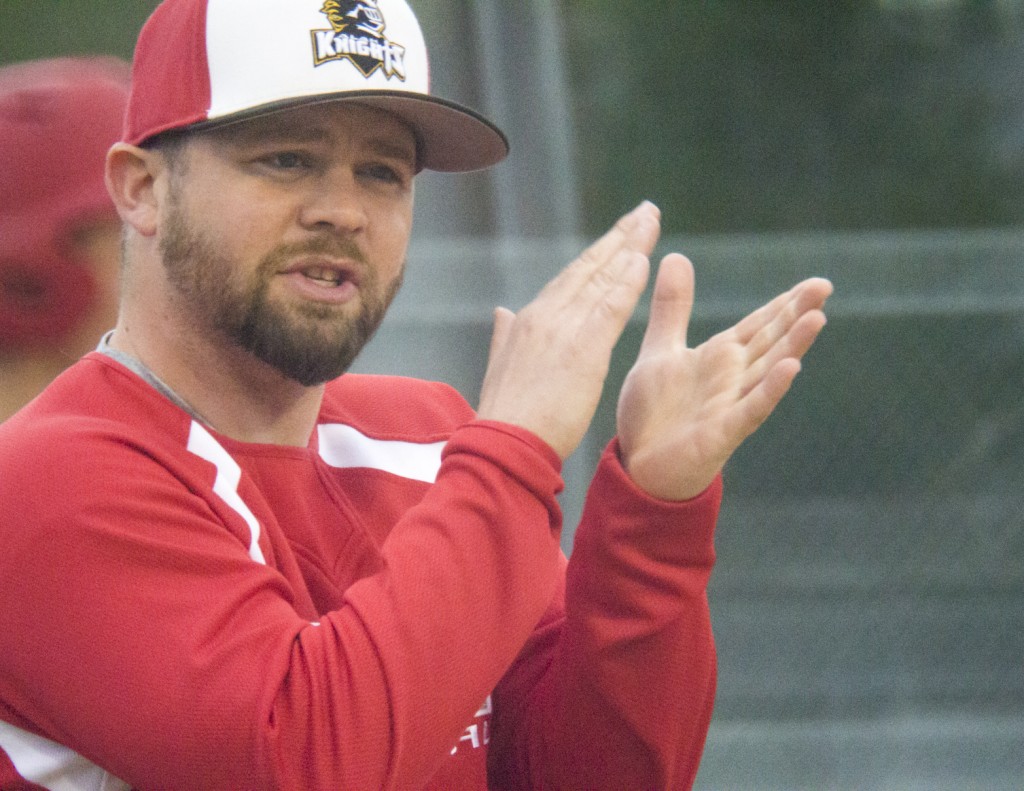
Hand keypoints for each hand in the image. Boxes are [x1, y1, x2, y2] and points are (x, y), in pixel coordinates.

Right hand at [477, 202, 659, 458]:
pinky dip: (627, 282)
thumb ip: (505, 336)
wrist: (503, 444)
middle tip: (645, 210)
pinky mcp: (582, 349)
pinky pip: (610, 307)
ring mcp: (563, 329)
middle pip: (589, 266)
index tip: (620, 234)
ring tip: (651, 221)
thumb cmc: (506, 416)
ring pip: (601, 278)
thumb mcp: (501, 368)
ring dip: (630, 247)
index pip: (570, 278)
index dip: (598, 254)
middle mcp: (544, 315)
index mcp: (528, 320)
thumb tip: (503, 312)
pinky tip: (644, 260)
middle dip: (619, 236)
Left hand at [616, 253, 832, 499]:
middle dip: (796, 314)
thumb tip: (676, 256)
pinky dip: (770, 389)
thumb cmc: (653, 412)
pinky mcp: (722, 432)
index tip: (815, 282)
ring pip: (768, 370)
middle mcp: (732, 378)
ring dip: (792, 345)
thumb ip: (672, 307)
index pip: (759, 325)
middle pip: (771, 341)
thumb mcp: (660, 349)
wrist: (639, 466)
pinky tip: (791, 368)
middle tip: (825, 287)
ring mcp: (730, 404)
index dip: (784, 304)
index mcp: (720, 357)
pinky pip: (750, 408)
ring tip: (818, 318)